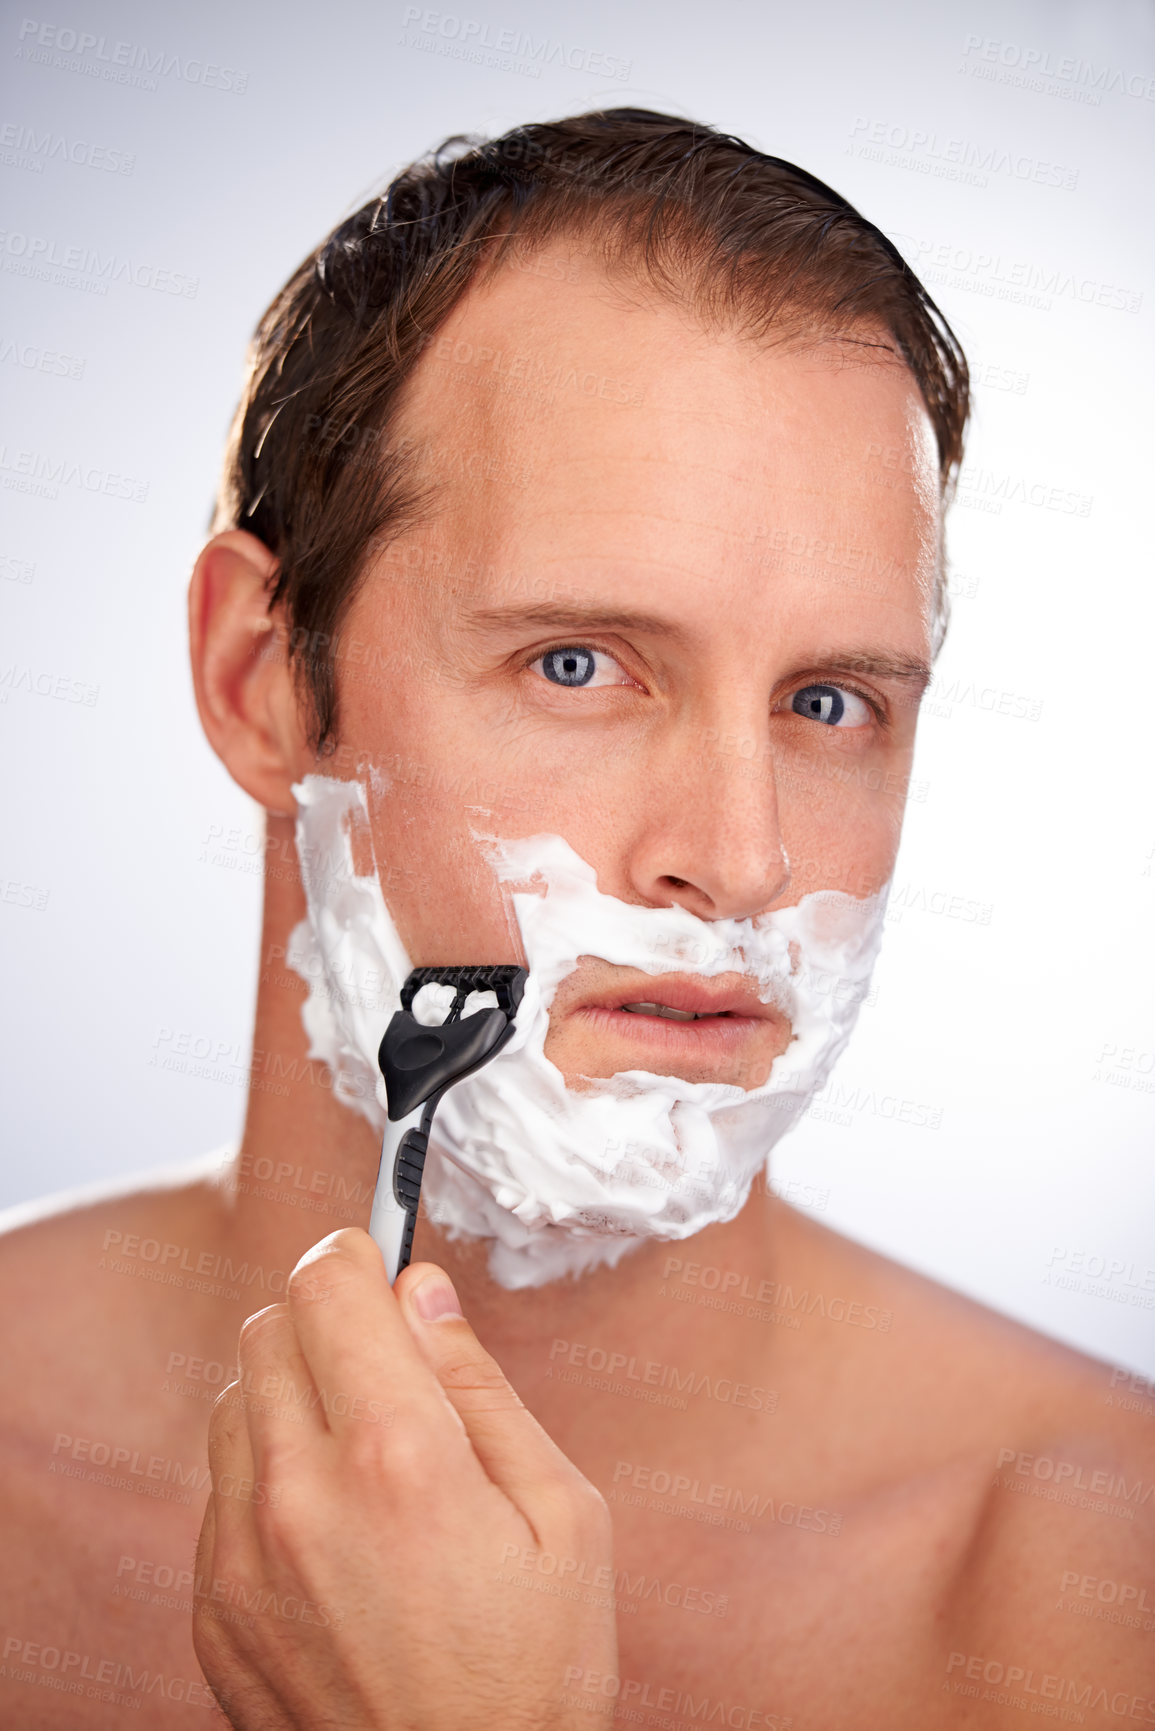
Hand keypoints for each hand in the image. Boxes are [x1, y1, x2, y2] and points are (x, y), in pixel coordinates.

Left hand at [193, 1228, 616, 1729]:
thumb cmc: (535, 1675)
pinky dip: (266, 1472)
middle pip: (270, 1328)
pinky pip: (219, 1489)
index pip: (328, 1287)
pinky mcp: (215, 1611)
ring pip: (234, 1401)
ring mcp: (244, 1559)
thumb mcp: (563, 1517)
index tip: (379, 1264)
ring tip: (363, 1449)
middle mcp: (301, 1498)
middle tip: (386, 1363)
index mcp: (398, 1459)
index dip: (357, 1256)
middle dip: (326, 1320)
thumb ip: (480, 1386)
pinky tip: (332, 1522)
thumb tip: (423, 1293)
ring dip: (289, 1392)